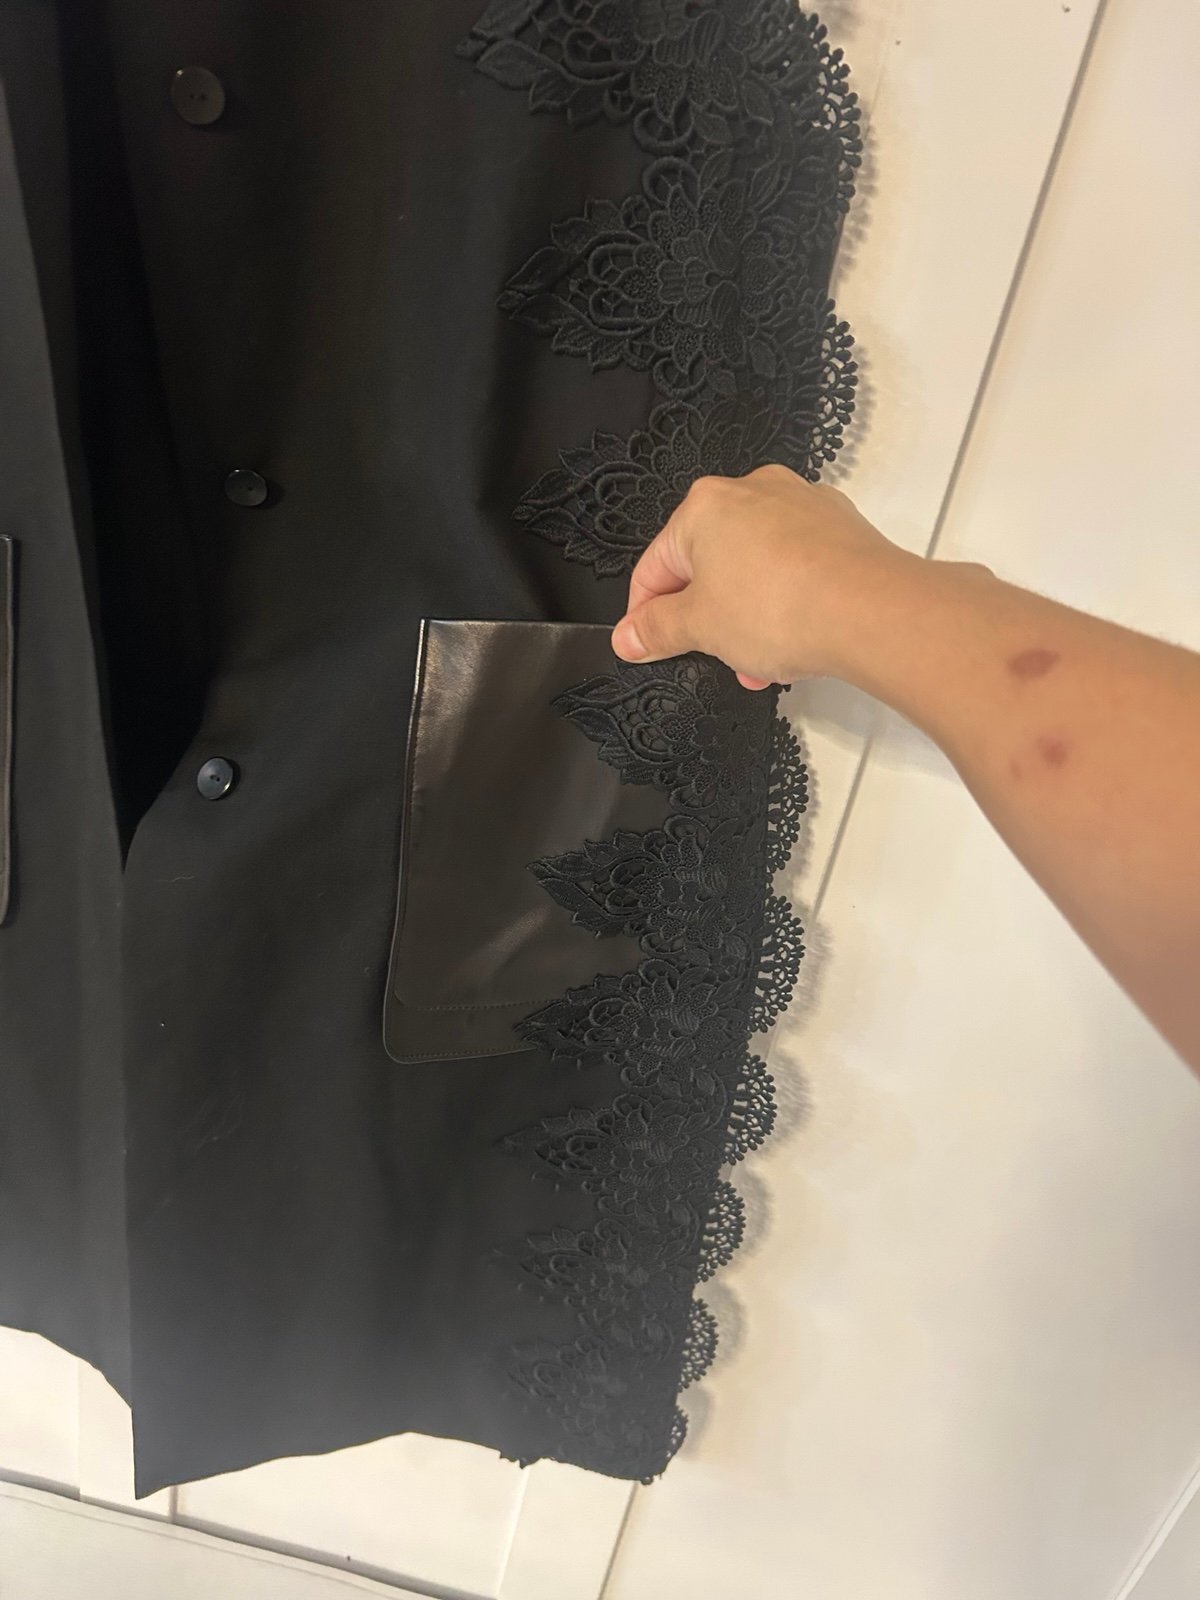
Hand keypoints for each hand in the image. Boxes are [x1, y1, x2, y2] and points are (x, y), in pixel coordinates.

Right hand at [610, 463, 917, 689]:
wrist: (872, 611)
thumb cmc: (781, 607)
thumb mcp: (701, 627)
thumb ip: (657, 629)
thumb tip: (629, 636)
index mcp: (704, 507)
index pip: (656, 566)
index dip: (645, 614)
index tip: (647, 646)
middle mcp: (753, 491)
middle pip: (709, 563)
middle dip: (708, 618)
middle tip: (712, 658)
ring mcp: (802, 505)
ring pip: (756, 565)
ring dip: (748, 615)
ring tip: (761, 663)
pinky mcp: (840, 527)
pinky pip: (797, 564)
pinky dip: (787, 599)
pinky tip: (795, 639)